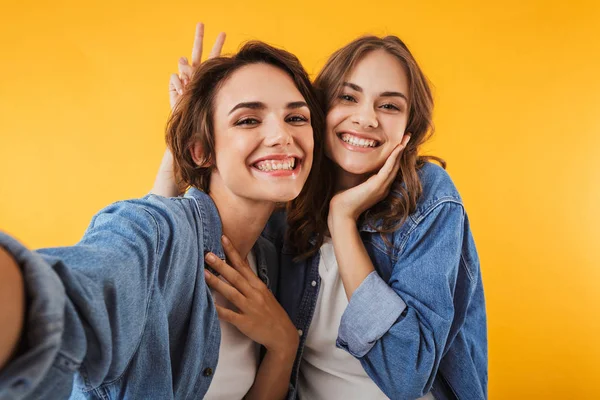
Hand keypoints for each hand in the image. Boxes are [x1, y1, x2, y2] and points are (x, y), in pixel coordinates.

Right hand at [168, 22, 225, 108]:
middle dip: (198, 37)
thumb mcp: (204, 92)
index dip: (217, 45)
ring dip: (186, 70)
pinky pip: (175, 76)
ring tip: (189, 84)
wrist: (189, 121)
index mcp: (208, 74)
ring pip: (182, 61)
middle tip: (201, 23)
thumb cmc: (202, 111)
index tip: (223, 32)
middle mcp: (196, 73)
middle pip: (197, 51)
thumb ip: (196, 75)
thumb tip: (183, 57)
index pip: (213, 57)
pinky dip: (179, 84)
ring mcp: (185, 77)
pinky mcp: (174, 83)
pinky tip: (182, 92)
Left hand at [203, 236, 298, 358]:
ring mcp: (249, 308)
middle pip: (236, 277)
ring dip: (217, 283)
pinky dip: (219, 310)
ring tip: (203, 273)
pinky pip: (230, 315)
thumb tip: (239, 263)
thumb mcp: (264, 292)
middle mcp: (254, 294)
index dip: (232, 252)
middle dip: (221, 264)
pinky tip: (209, 304)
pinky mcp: (245, 322)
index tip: (222, 238)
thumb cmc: (271, 312)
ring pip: (231, 293)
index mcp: (258, 285)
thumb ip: (250, 280)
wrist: (282, 334)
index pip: (243, 265)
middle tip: (207, 253)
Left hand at [328, 133, 410, 226]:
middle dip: (402, 150)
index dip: (396, 156)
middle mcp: (384, 187)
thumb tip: (352, 160)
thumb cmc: (344, 199)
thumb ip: (358, 174)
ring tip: (406, 138)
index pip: (390, 168)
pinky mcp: (377, 186)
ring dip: (401, 151)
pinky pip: (388, 169)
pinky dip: (394, 158)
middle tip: (408, 136)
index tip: (399, 143)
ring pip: (394, 166)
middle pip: (396, 165)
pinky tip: (398, 148)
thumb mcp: (353, 183)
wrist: (342, 213)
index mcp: (379, 187)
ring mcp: (382, 187)